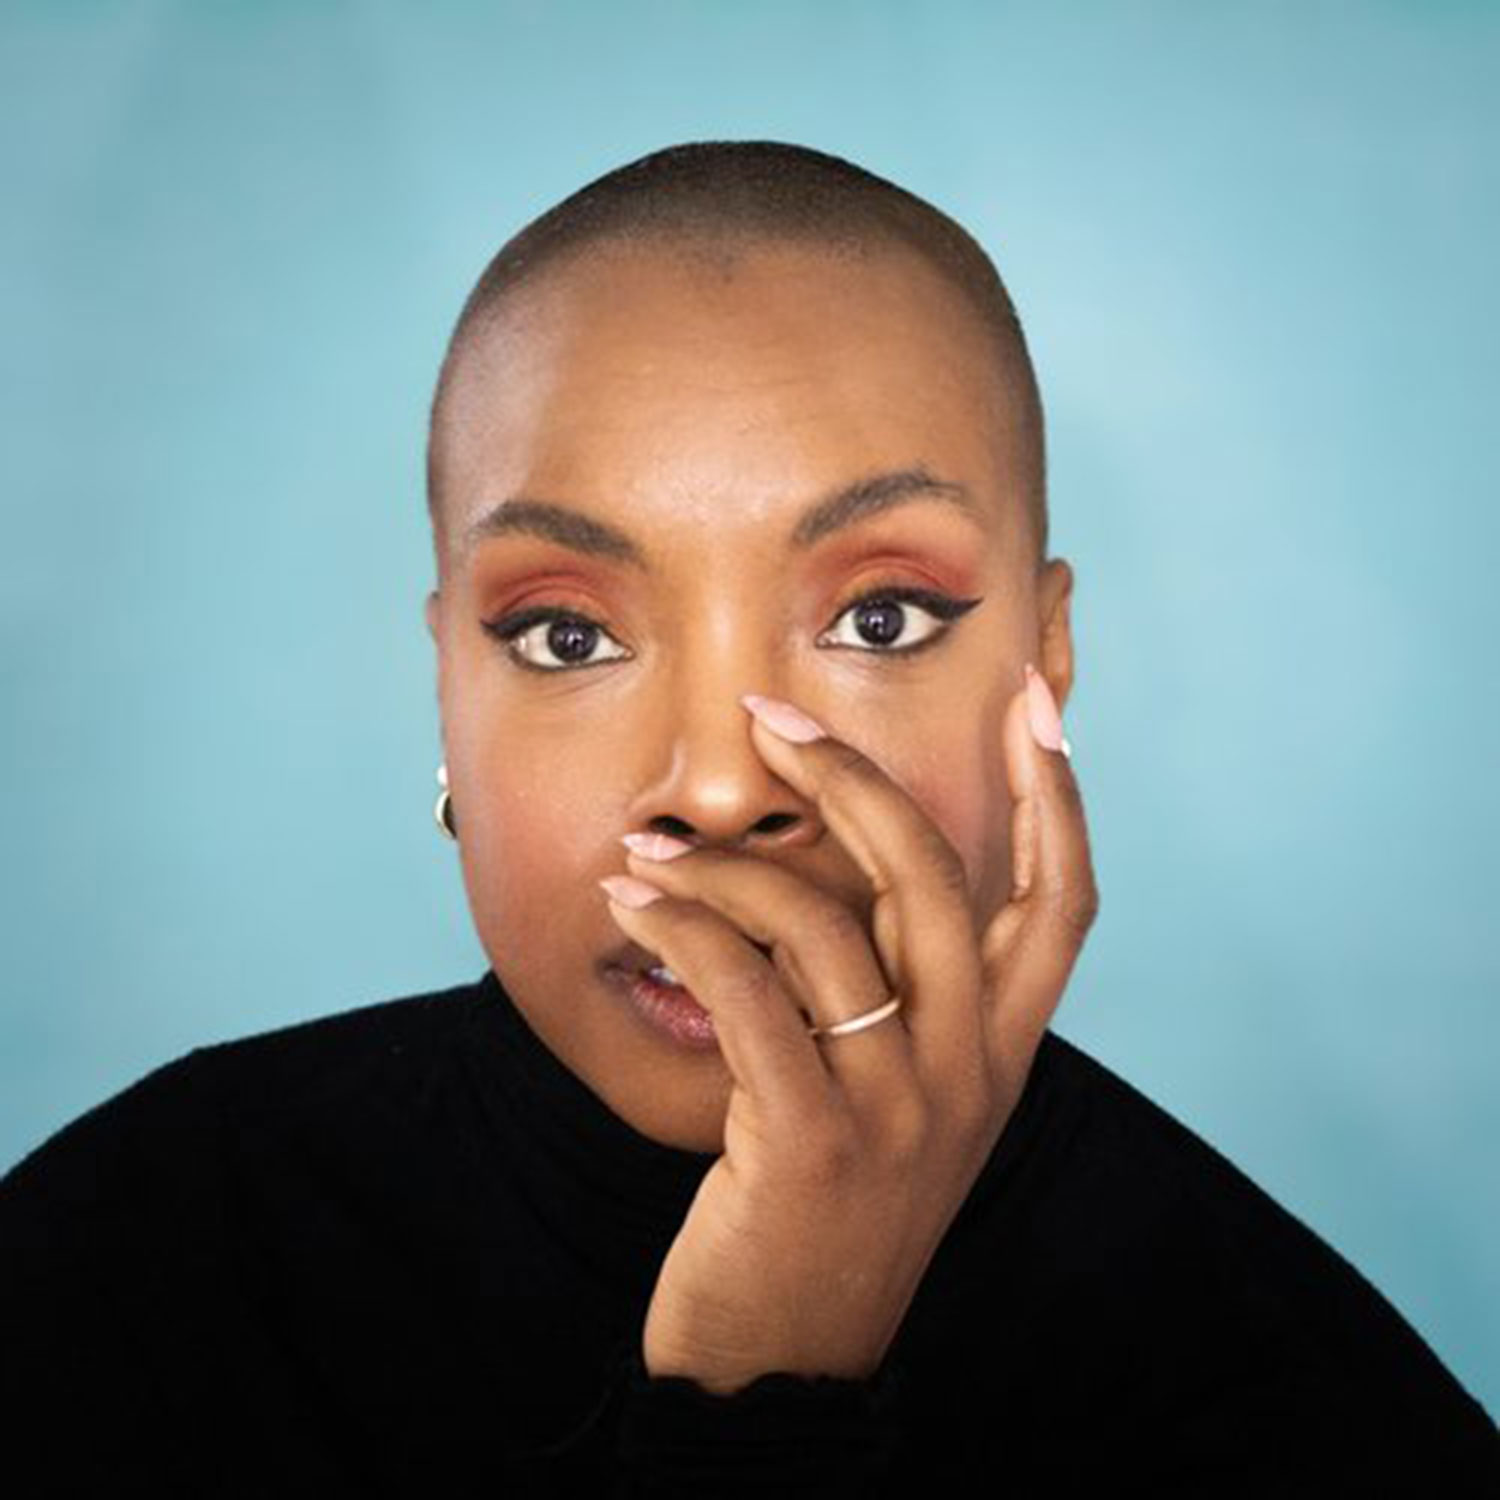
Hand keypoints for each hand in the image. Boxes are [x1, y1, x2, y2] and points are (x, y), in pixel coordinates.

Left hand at [598, 664, 1098, 1394]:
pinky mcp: (810, 1141)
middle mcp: (967, 1072)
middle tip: (774, 719)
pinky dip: (681, 929)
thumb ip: (906, 1000)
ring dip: (720, 869)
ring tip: (645, 854)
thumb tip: (856, 873)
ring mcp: (896, 1109)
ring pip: (818, 926)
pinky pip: (744, 993)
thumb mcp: (901, 1105)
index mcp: (1001, 1055)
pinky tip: (629, 906)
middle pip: (931, 878)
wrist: (786, 1366)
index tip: (1033, 704)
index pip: (1062, 904)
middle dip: (854, 777)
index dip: (1059, 798)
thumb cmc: (828, 1210)